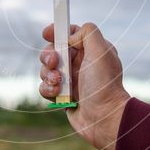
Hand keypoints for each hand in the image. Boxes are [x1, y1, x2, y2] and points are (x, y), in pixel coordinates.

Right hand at [39, 23, 130, 149]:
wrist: (104, 117)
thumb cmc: (104, 84)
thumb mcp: (101, 50)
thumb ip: (87, 33)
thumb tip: (70, 37)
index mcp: (91, 51)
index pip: (71, 34)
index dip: (57, 31)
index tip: (47, 33)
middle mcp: (81, 64)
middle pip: (53, 50)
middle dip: (49, 55)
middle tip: (54, 62)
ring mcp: (71, 81)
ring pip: (46, 69)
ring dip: (48, 74)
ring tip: (58, 82)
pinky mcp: (62, 96)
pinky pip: (45, 87)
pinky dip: (48, 89)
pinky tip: (58, 93)